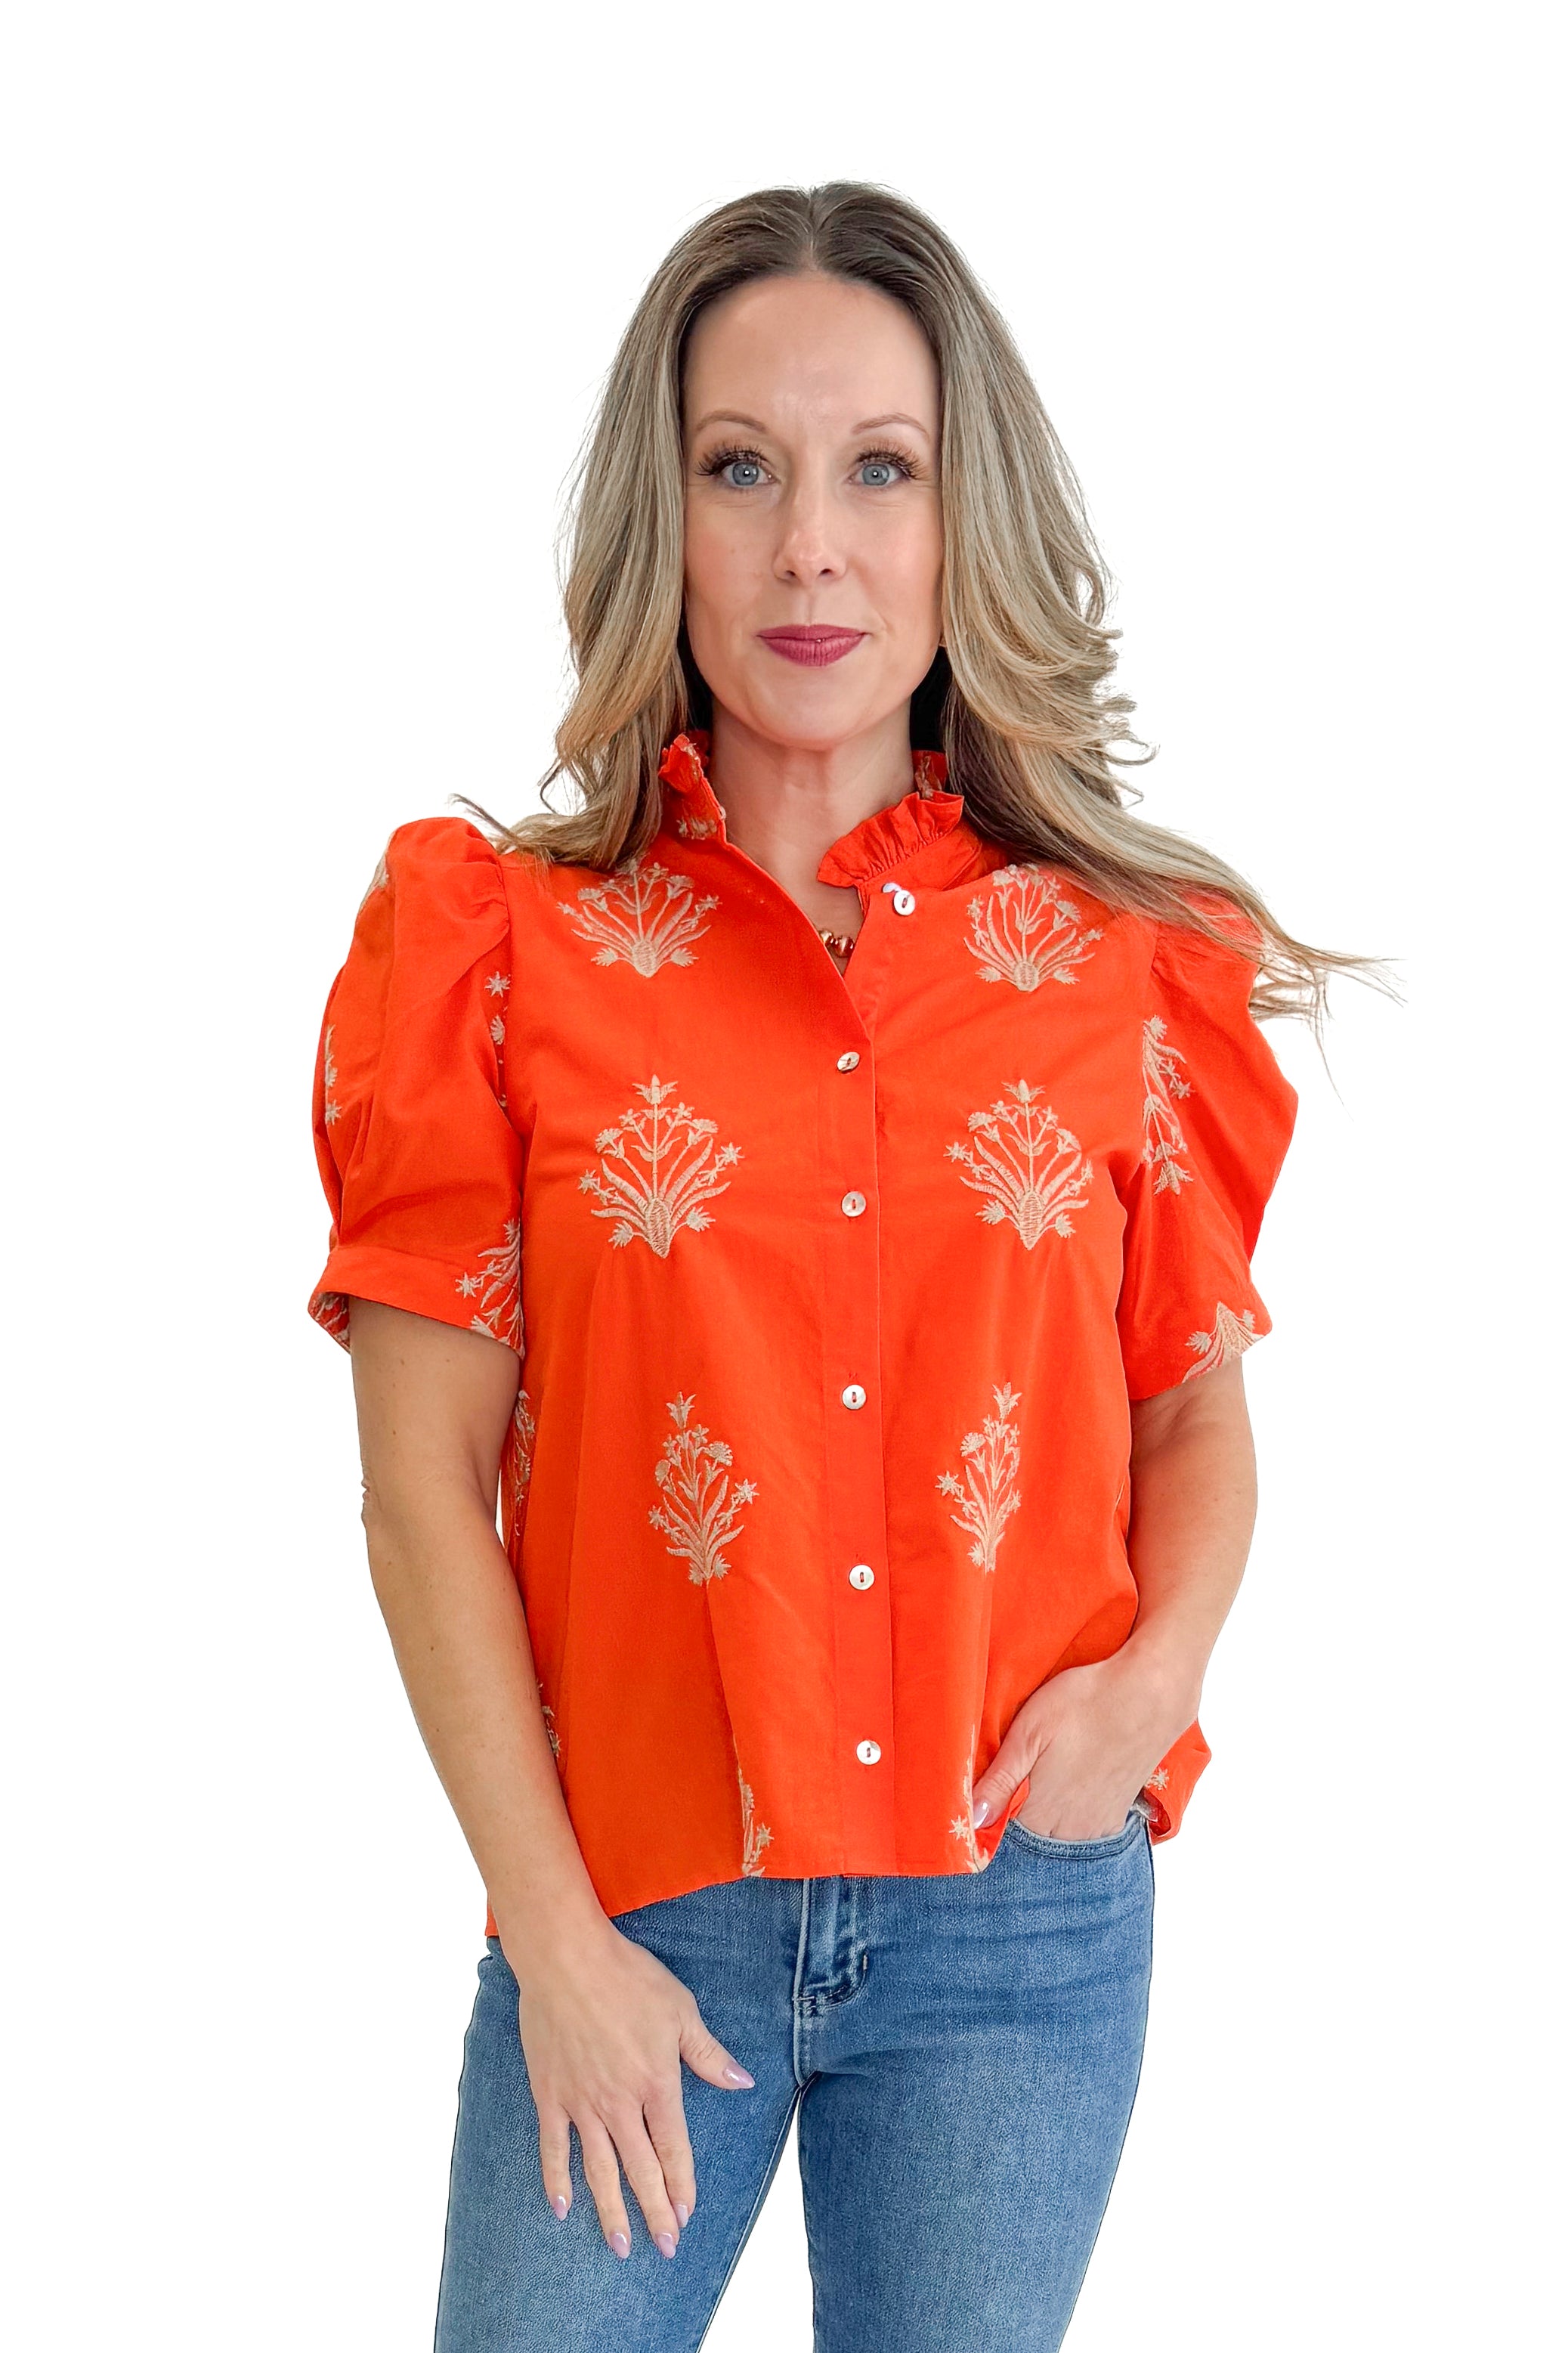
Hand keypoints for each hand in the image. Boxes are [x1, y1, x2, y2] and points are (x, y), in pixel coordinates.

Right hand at [507, 1912, 756, 2259]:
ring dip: (610, 2210)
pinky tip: (561, 2208)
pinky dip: (555, 2179)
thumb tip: (742, 2083)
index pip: (673, 2147)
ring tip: (620, 2245)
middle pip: (639, 2169)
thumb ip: (709, 2055)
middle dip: (654, 2211)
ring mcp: (581, 2103)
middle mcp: (619, 2103)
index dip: (681, 2184)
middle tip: (664, 2248)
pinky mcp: (549, 2094)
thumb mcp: (681, 2010)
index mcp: (656, 2083)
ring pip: (599, 2169)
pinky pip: (553, 2146)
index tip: (687, 2215)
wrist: (566, 1958)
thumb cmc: (628, 1977)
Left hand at [971, 1649, 1194, 1841]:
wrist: (1149, 1695)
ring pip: (1057, 1838)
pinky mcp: (1118, 1814)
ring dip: (1044, 1821)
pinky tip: (1069, 1790)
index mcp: (1040, 1813)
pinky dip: (1071, 1820)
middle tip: (1016, 1782)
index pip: (1001, 1836)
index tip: (986, 1796)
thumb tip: (972, 1820)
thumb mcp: (1028, 1732)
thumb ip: (1000, 1781)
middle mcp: (1068, 1830)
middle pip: (1030, 1841)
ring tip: (1044, 1780)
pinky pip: (1085, 1832)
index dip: (990, 1817)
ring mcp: (1096, 1826)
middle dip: (1016, 1821)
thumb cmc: (1083, 1704)